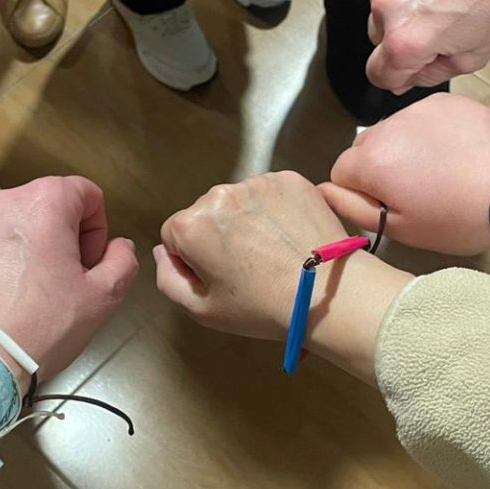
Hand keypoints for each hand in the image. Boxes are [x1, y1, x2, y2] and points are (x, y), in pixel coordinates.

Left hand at [0, 177, 137, 376]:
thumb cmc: (39, 328)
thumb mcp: (102, 298)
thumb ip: (122, 262)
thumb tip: (118, 247)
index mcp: (44, 203)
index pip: (86, 193)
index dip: (96, 228)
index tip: (87, 263)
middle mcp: (0, 202)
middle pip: (44, 206)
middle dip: (59, 238)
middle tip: (60, 282)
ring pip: (6, 227)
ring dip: (22, 250)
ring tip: (22, 296)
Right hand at [156, 173, 409, 377]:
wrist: (326, 293)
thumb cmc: (260, 307)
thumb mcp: (202, 309)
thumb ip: (168, 278)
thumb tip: (163, 251)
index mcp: (190, 225)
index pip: (175, 235)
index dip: (194, 259)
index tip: (221, 277)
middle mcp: (218, 194)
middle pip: (206, 213)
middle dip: (219, 234)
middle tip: (249, 266)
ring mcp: (257, 182)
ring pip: (239, 200)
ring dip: (247, 218)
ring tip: (272, 250)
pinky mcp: (289, 179)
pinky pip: (270, 192)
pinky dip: (275, 209)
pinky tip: (290, 234)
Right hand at [322, 92, 489, 254]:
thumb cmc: (459, 216)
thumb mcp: (402, 228)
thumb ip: (354, 207)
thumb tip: (323, 190)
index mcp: (370, 161)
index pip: (340, 172)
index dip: (361, 193)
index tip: (392, 207)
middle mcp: (386, 126)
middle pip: (365, 149)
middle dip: (380, 168)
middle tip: (417, 192)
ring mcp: (417, 109)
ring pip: (393, 132)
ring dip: (404, 150)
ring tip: (440, 172)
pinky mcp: (445, 101)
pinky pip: (421, 119)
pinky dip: (429, 134)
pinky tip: (455, 153)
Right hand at [365, 0, 489, 92]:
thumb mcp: (471, 58)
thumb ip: (429, 75)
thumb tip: (403, 80)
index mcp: (405, 41)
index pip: (378, 73)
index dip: (397, 75)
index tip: (413, 65)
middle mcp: (386, 6)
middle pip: (377, 36)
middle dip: (401, 35)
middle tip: (437, 21)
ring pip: (379, 2)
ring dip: (399, 3)